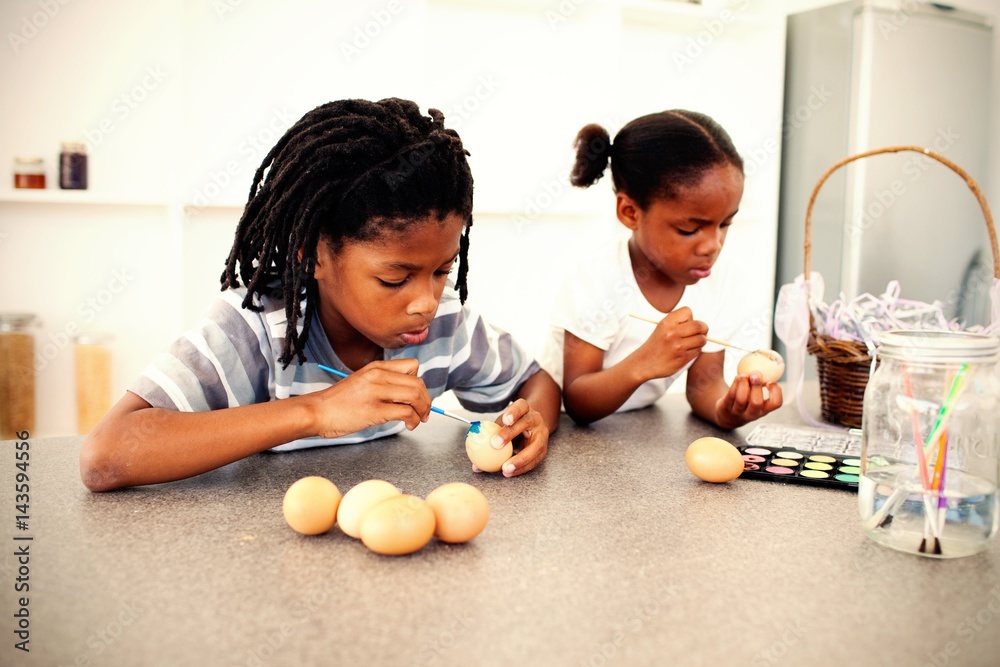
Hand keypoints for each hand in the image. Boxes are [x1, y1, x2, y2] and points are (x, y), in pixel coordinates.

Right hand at [310, 359, 430, 437]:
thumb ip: (384, 383)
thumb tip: (409, 394)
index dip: (420, 382)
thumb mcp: (363, 381)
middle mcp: (378, 375)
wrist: (317, 411)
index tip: (418, 396)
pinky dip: (414, 420)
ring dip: (422, 410)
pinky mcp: (374, 410)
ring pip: (415, 395)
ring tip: (418, 420)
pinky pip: (406, 412)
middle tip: (424, 412)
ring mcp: (376, 392)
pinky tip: (409, 425)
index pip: (412, 366)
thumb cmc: (339, 401)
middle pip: (418, 382)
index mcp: (376, 367)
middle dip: (426, 400)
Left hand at [472, 398, 548, 477]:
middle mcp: (535, 419)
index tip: (505, 420)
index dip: (514, 412)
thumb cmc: (513, 425)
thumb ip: (489, 436)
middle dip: (511, 433)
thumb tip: (474, 462)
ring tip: (505, 469)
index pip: (521, 406)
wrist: (533, 427)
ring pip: (535, 446)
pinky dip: (521, 468)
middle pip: (525, 423)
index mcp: (525, 409)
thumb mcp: (503, 425)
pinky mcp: (543, 449)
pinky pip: (534, 460)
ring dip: (519, 459)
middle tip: (495, 444)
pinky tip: (510, 473)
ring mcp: (542, 434)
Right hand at [636, 307, 707, 380]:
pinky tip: (685, 352)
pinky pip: (698, 351)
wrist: (643, 363)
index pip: (688, 312)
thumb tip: (702, 325)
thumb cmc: (656, 344)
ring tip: (691, 343)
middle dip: (703, 329)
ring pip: (702, 339)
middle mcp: (671, 333)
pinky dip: (695, 351)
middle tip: (700, 333)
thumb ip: (679, 324)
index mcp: (666, 323)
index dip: (690, 318)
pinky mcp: (681, 359)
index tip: (686, 325)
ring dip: (700, 341)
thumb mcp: (662, 328)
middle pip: (699, 325)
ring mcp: (677, 347)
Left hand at [714, 372, 782, 428]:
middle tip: (756, 374)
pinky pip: (730, 396)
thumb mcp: (755, 394)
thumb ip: (760, 380)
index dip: (776, 392)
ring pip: (741, 399)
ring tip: (744, 374)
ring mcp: (738, 412)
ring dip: (743, 384)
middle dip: (756, 386)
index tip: (770, 381)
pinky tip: (738, 377)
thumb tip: (761, 354)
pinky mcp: (726, 408)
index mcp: (764, 409)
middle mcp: (752, 414)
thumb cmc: (745, 399)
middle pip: (756, 403)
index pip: (776, 403)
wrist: (727, 415)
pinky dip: (735, 384)